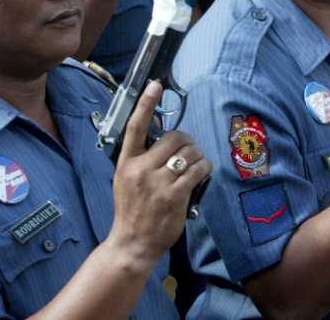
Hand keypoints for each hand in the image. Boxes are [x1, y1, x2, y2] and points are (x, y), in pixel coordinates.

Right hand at [108, 81, 211, 267]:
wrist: (132, 244)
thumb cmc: (131, 211)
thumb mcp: (124, 180)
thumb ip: (140, 159)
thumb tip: (161, 138)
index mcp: (126, 162)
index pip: (135, 127)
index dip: (145, 104)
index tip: (154, 85)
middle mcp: (141, 170)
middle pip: (174, 137)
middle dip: (187, 141)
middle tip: (189, 150)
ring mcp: (158, 183)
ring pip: (189, 153)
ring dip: (198, 156)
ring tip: (196, 165)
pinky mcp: (175, 195)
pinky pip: (198, 170)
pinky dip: (205, 168)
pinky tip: (202, 173)